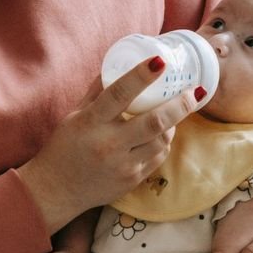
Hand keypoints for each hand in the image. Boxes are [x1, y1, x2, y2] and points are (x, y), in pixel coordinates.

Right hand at [18, 56, 202, 232]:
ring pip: (162, 141)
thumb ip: (98, 91)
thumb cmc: (65, 146)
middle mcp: (108, 144)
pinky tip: (161, 134)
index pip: (119, 94)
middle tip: (196, 91)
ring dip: (173, 124)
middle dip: (179, 105)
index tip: (160, 62)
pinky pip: (158, 157)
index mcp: (91, 122)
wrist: (57, 190)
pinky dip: (163, 142)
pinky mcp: (132, 180)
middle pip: (154, 122)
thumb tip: (120, 63)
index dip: (141, 76)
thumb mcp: (76, 114)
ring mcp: (123, 165)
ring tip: (176, 111)